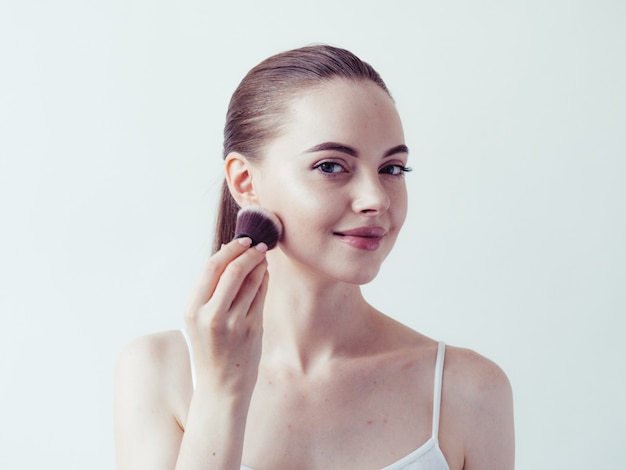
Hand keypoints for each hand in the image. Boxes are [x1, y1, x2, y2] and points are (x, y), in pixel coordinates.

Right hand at [184, 237, 267, 396]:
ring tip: (262, 256)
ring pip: (251, 280)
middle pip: (233, 270)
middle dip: (248, 252)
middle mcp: (211, 315)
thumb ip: (211, 289)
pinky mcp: (252, 329)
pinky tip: (264, 273)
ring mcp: (233, 322)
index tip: (242, 240)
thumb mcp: (199, 319)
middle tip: (259, 244)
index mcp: (192, 309)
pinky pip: (261, 295)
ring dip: (259, 263)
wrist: (221, 386)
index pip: (211, 268)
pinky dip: (264, 280)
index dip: (229, 249)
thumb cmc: (210, 348)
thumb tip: (227, 251)